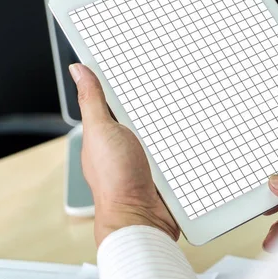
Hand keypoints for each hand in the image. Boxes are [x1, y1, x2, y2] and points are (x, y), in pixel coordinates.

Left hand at [69, 63, 178, 245]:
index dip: (132, 79)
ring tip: (195, 103)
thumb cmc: (114, 180)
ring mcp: (150, 156)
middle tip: (180, 79)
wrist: (140, 218)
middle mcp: (128, 142)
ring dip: (179, 123)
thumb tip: (79, 70)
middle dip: (163, 99)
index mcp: (108, 130)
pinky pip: (182, 149)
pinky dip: (189, 143)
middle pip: (149, 112)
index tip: (147, 60)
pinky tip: (198, 133)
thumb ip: (92, 101)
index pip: (120, 96)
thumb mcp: (101, 131)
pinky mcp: (168, 170)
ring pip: (168, 130)